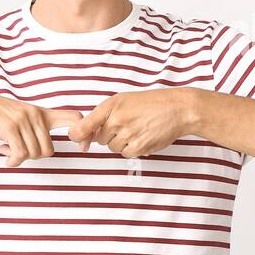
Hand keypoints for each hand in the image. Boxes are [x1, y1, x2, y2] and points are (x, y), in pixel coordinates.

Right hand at [0, 86, 85, 166]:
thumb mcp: (19, 116)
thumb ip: (34, 128)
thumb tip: (44, 149)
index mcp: (41, 112)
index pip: (74, 118)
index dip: (84, 134)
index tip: (83, 148)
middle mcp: (35, 114)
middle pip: (48, 150)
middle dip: (33, 157)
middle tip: (16, 151)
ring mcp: (23, 120)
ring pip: (34, 154)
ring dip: (18, 158)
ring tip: (5, 149)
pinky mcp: (10, 127)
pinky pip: (20, 154)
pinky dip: (11, 160)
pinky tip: (2, 153)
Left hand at [66, 88, 200, 157]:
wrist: (177, 109)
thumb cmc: (149, 103)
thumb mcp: (123, 101)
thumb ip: (103, 116)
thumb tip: (85, 136)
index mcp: (110, 107)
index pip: (82, 128)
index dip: (77, 136)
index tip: (78, 139)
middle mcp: (116, 120)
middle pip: (99, 140)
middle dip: (109, 135)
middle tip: (126, 124)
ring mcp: (127, 134)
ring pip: (113, 148)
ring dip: (122, 142)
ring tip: (137, 128)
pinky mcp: (139, 146)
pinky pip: (126, 154)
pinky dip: (133, 148)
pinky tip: (143, 136)